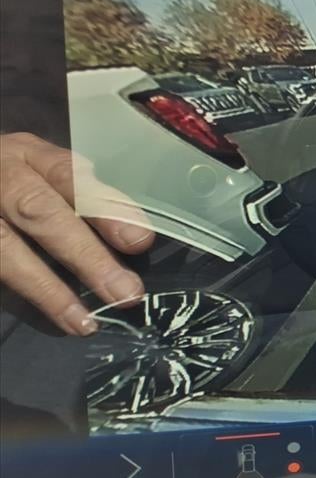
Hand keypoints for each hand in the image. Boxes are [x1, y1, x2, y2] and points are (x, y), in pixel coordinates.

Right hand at [0, 133, 153, 335]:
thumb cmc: (15, 184)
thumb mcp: (43, 176)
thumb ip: (83, 199)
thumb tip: (136, 240)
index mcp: (29, 155)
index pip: (68, 176)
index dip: (103, 208)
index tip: (138, 240)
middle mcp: (0, 176)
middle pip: (39, 211)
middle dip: (85, 254)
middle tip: (124, 291)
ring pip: (6, 247)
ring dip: (48, 289)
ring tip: (83, 322)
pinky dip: (23, 295)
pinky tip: (49, 319)